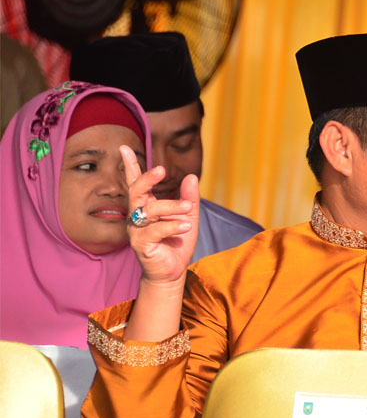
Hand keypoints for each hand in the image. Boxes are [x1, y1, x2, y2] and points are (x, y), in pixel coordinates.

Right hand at [122, 145, 198, 286]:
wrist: (173, 271)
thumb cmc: (177, 242)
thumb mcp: (188, 217)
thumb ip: (189, 198)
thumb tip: (191, 176)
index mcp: (147, 206)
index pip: (136, 182)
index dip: (130, 166)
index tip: (124, 147)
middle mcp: (137, 215)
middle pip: (136, 191)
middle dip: (147, 179)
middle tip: (162, 170)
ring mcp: (137, 230)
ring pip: (148, 211)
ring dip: (170, 206)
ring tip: (188, 207)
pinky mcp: (141, 244)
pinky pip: (154, 231)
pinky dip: (171, 226)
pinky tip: (185, 226)